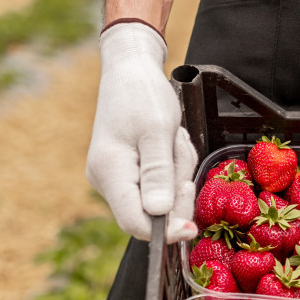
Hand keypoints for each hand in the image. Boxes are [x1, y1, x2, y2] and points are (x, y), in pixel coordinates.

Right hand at [86, 22, 198, 242]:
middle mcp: (107, 181)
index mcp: (109, 173)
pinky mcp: (129, 171)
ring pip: (161, 195)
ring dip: (177, 169)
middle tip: (178, 149)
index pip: (135, 223)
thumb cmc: (142, 94)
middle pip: (152, 212)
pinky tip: (170, 140)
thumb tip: (159, 213)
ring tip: (172, 137)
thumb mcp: (158, 131)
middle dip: (176, 187)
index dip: (165, 231)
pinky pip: (161, 181)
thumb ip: (158, 173)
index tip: (192, 228)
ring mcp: (117, 177)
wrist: (130, 69)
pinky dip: (173, 164)